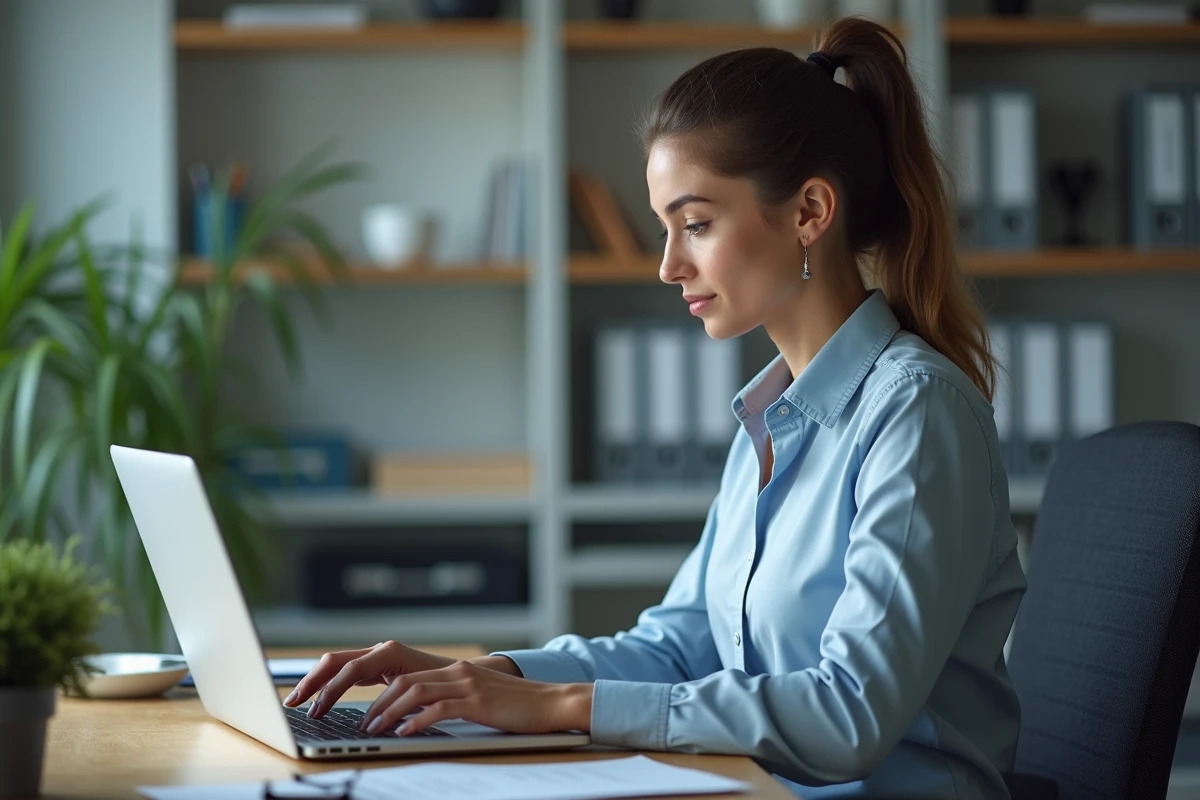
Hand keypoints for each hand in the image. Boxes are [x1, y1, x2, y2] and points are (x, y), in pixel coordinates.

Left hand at [358, 659, 592, 736]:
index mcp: (456, 670)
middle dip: (378, 703)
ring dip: (390, 712)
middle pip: (405, 682)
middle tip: (363, 724)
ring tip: (376, 730)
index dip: (382, 693)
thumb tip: (421, 716)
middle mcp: (458, 672)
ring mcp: (467, 685)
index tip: (367, 711)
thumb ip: (453, 699)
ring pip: (416, 692)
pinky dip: (417, 721)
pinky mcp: (477, 701)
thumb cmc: (516, 707)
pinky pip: (439, 709)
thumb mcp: (479, 698)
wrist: (551, 702)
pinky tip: (405, 734)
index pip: (408, 677)